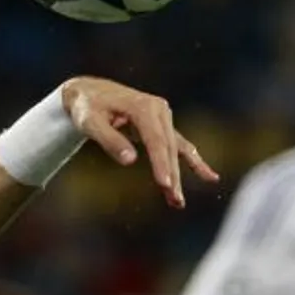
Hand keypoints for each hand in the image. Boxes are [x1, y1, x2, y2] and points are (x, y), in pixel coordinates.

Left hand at [59, 76, 217, 208]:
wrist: (87, 92)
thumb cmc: (86, 107)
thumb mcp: (90, 123)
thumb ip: (110, 140)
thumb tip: (130, 161)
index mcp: (143, 107)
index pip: (155, 140)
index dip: (161, 163)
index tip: (165, 184)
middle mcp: (158, 109)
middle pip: (168, 147)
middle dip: (172, 175)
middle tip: (175, 200)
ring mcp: (163, 116)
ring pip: (174, 150)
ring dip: (178, 175)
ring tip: (178, 202)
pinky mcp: (162, 124)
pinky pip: (178, 145)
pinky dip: (192, 161)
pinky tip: (209, 176)